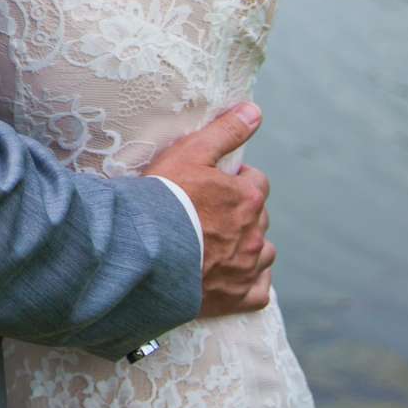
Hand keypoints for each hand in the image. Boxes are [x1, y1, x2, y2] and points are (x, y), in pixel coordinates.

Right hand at [144, 102, 273, 317]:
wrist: (144, 252)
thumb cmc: (164, 197)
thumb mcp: (191, 153)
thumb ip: (226, 131)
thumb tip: (256, 110)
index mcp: (248, 198)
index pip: (256, 182)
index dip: (237, 180)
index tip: (215, 183)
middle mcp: (255, 233)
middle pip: (259, 216)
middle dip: (243, 212)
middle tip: (211, 211)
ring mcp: (247, 267)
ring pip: (263, 252)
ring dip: (250, 245)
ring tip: (221, 242)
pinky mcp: (236, 296)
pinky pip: (259, 291)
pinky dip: (252, 282)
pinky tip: (236, 276)